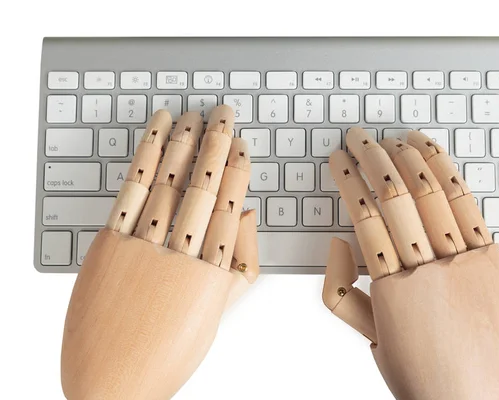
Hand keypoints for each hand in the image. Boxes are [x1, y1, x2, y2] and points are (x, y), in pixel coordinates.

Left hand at [61, 106, 257, 399]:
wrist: (113, 381)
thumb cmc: (169, 352)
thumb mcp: (217, 311)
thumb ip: (240, 262)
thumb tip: (247, 213)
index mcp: (215, 272)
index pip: (231, 205)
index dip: (237, 169)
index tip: (242, 145)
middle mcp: (184, 254)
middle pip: (205, 186)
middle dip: (216, 144)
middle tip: (223, 113)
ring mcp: (145, 247)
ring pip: (171, 182)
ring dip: (183, 143)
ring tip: (194, 115)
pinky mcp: (110, 244)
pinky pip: (133, 189)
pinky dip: (147, 155)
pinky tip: (157, 132)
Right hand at [322, 128, 498, 399]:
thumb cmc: (419, 372)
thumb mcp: (367, 335)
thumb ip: (338, 289)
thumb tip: (338, 243)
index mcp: (390, 287)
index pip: (363, 214)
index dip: (349, 180)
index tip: (339, 160)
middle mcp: (427, 268)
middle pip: (393, 194)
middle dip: (371, 157)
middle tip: (358, 137)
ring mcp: (463, 261)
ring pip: (430, 193)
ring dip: (407, 158)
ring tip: (391, 138)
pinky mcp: (491, 259)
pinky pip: (466, 204)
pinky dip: (447, 173)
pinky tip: (432, 153)